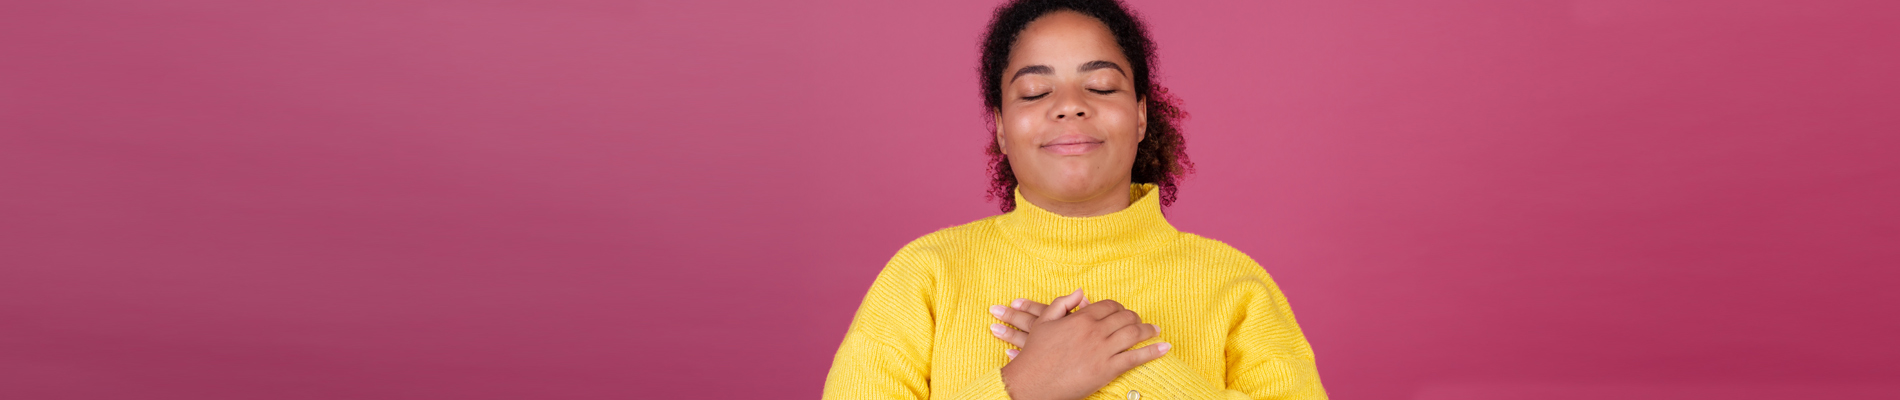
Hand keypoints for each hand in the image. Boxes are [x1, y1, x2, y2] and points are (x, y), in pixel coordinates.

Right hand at [989, 296, 1162, 357]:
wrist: (1030, 383)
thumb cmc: (1035, 354)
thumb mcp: (1044, 322)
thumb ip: (1063, 303)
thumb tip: (1082, 291)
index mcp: (1081, 318)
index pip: (1109, 306)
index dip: (1119, 308)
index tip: (1123, 313)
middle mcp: (1094, 331)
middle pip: (1125, 318)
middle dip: (1136, 318)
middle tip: (1141, 323)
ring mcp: (1102, 351)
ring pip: (1133, 334)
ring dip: (1148, 331)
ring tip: (1155, 331)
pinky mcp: (1107, 370)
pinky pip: (1135, 358)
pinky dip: (1152, 352)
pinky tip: (1164, 348)